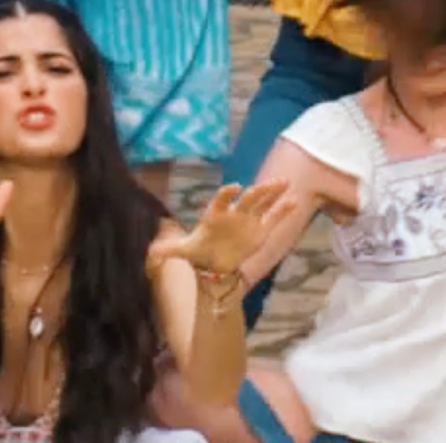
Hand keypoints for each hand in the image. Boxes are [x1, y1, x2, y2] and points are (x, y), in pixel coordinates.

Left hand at [149, 181, 293, 275]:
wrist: (215, 263)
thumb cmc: (200, 251)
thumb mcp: (184, 251)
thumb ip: (169, 250)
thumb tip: (150, 254)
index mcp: (216, 215)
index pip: (221, 199)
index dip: (227, 193)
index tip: (234, 187)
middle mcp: (234, 213)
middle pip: (247, 199)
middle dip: (259, 190)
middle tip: (270, 182)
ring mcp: (249, 220)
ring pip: (263, 203)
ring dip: (274, 193)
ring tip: (286, 182)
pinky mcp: (260, 230)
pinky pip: (274, 218)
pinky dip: (284, 210)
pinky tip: (295, 201)